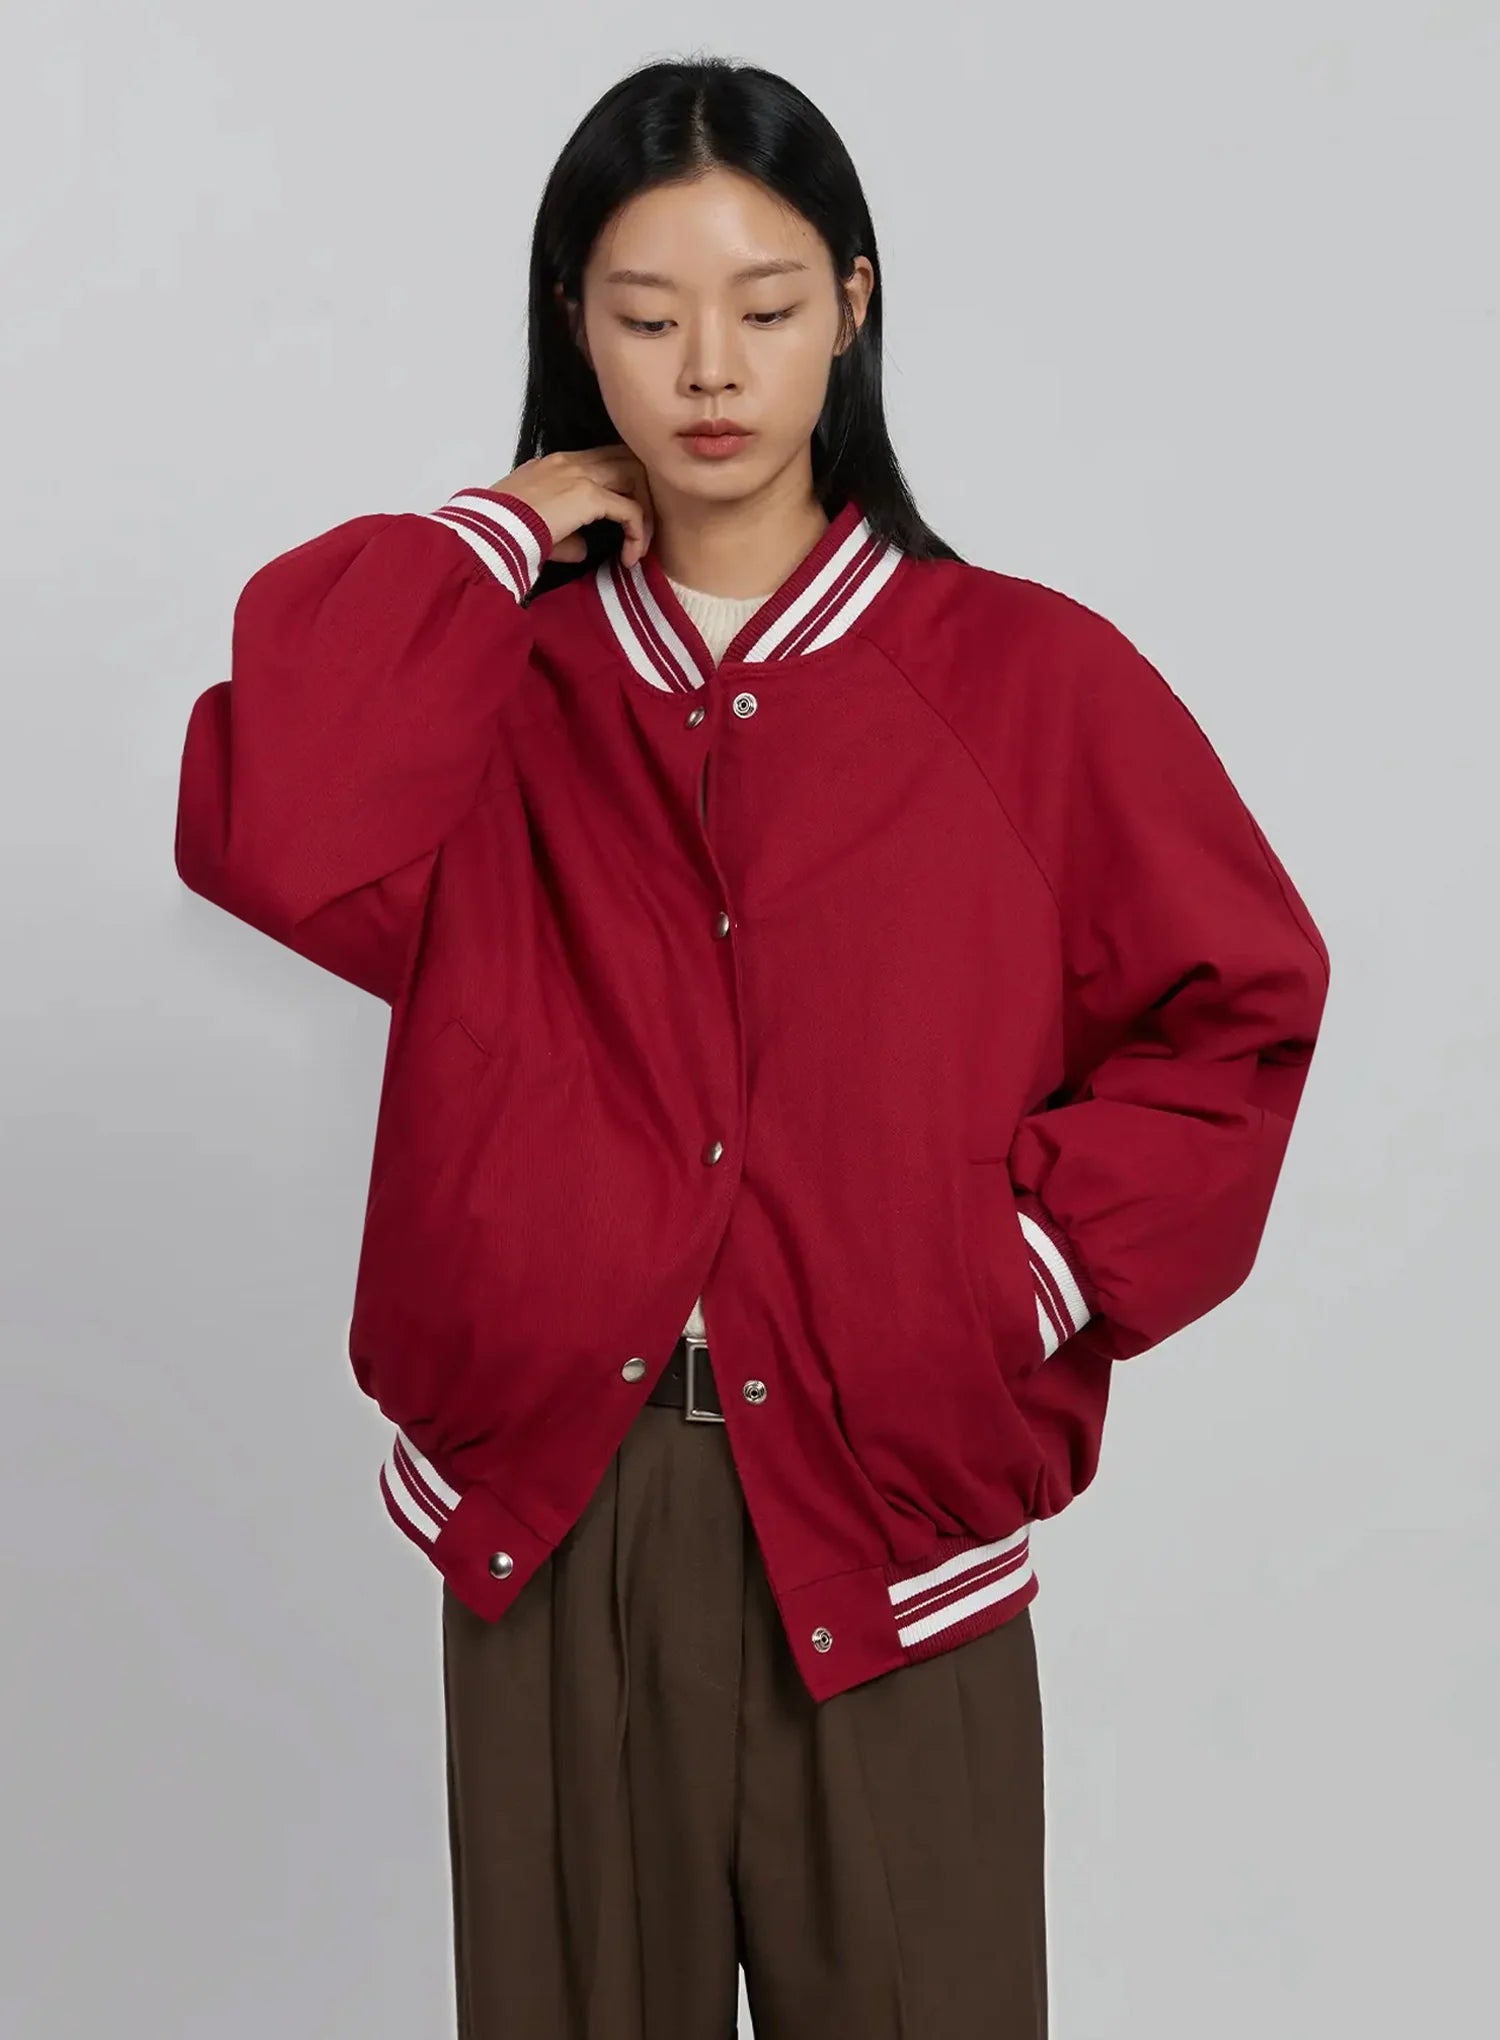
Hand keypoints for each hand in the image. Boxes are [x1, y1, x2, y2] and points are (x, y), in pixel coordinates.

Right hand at [490, 445, 654, 567]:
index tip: (623, 522)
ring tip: (639, 546)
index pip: (603, 460)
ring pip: (636, 475)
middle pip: (626, 459)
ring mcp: (580, 474)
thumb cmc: (504, 533)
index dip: (623, 487)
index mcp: (556, 465)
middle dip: (643, 493)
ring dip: (646, 512)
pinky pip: (630, 509)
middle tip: (641, 531)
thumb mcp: (538, 529)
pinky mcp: (588, 495)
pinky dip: (637, 533)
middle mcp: (570, 462)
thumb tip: (585, 548)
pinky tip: (630, 557)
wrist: (489, 532)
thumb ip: (567, 536)